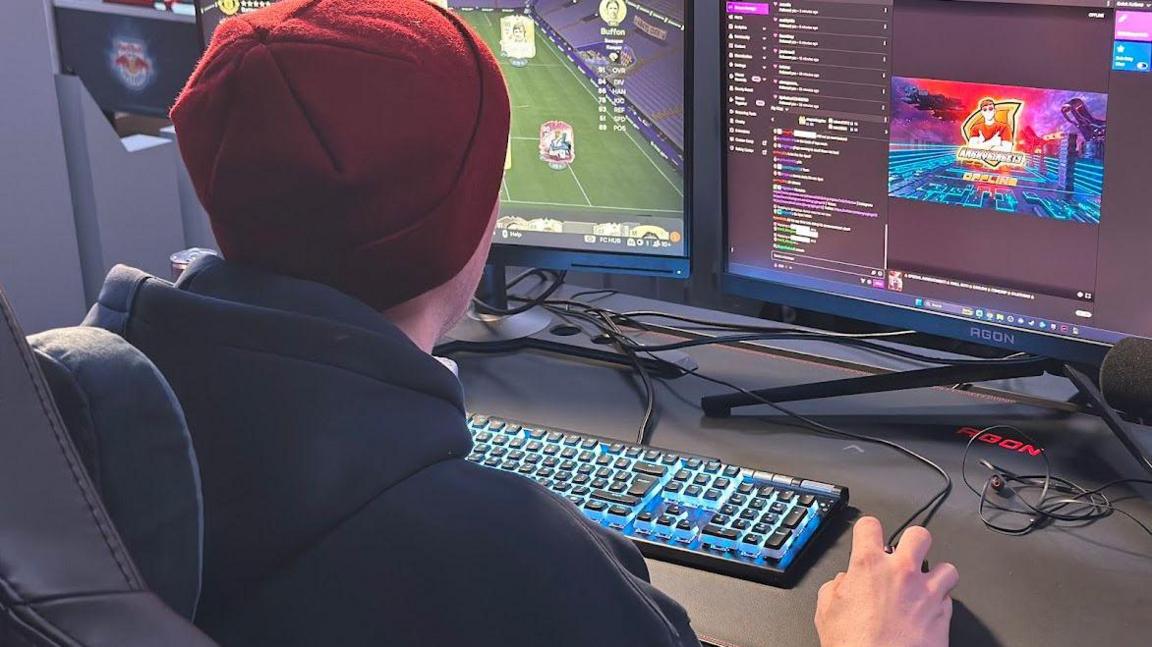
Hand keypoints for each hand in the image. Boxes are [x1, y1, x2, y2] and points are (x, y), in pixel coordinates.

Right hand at [815, 517, 958, 646]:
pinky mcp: (944, 615)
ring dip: (936, 575)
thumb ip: (834, 588)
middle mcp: (902, 573)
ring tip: (924, 586)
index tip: (868, 537)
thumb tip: (842, 583)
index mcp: (869, 566)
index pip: (870, 525)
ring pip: (946, 568)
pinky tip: (927, 612)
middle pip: (918, 535)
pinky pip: (949, 599)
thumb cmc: (855, 645)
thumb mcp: (826, 612)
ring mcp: (926, 593)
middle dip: (912, 543)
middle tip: (905, 556)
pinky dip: (939, 603)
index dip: (867, 530)